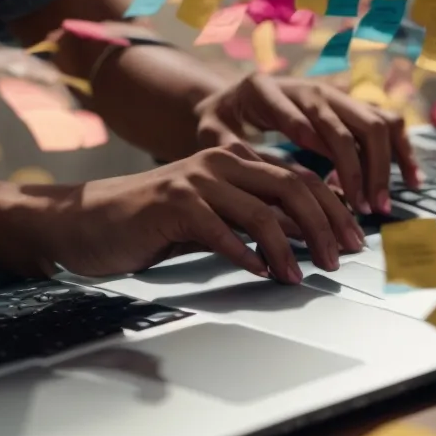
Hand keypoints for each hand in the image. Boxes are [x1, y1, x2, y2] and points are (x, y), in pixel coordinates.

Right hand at [0, 148, 364, 284]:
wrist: (81, 220)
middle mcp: (216, 161)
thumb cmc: (143, 223)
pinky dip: (245, 253)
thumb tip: (299, 242)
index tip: (353, 238)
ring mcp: (193, 179)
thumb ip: (246, 219)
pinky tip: (260, 272)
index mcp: (229, 159)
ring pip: (261, 210)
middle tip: (341, 258)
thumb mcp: (204, 216)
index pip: (297, 176)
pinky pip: (220, 230)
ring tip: (302, 276)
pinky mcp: (172, 204)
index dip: (332, 206)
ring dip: (290, 247)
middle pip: (290, 186)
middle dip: (325, 224)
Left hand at [192, 74, 420, 215]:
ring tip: (380, 203)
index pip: (298, 117)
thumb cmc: (221, 119)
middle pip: (345, 123)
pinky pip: (386, 124)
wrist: (233, 97)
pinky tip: (412, 181)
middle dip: (360, 168)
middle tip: (364, 209)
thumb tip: (252, 169)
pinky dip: (402, 151)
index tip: (331, 185)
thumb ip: (225, 147)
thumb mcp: (211, 132)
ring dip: (384, 164)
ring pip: (374, 122)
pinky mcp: (348, 107)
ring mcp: (332, 94)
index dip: (317, 149)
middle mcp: (306, 87)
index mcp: (266, 89)